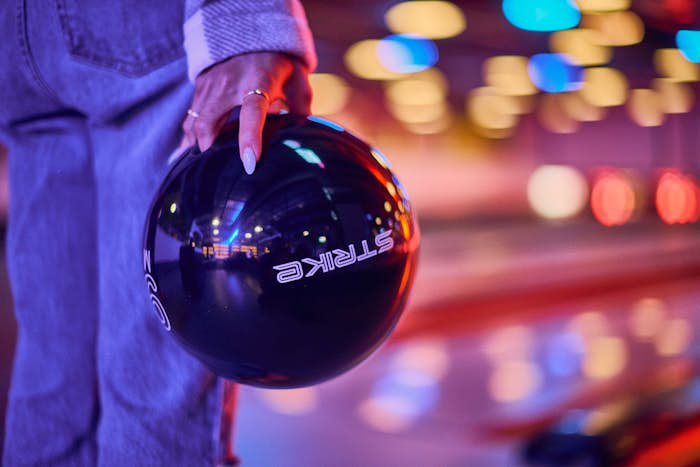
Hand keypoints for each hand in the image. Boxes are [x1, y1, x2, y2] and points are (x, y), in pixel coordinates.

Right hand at [182, 52, 311, 174]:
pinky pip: (190, 116)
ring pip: (195, 121)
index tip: (250, 163)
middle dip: (210, 149)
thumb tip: (302, 135)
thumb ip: (300, 108)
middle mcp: (229, 82)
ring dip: (197, 146)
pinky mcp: (200, 86)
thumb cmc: (280, 63)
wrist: (251, 31)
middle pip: (210, 121)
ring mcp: (211, 84)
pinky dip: (190, 137)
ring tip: (199, 168)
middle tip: (215, 171)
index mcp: (259, 80)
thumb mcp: (297, 80)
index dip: (250, 137)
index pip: (252, 111)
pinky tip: (189, 154)